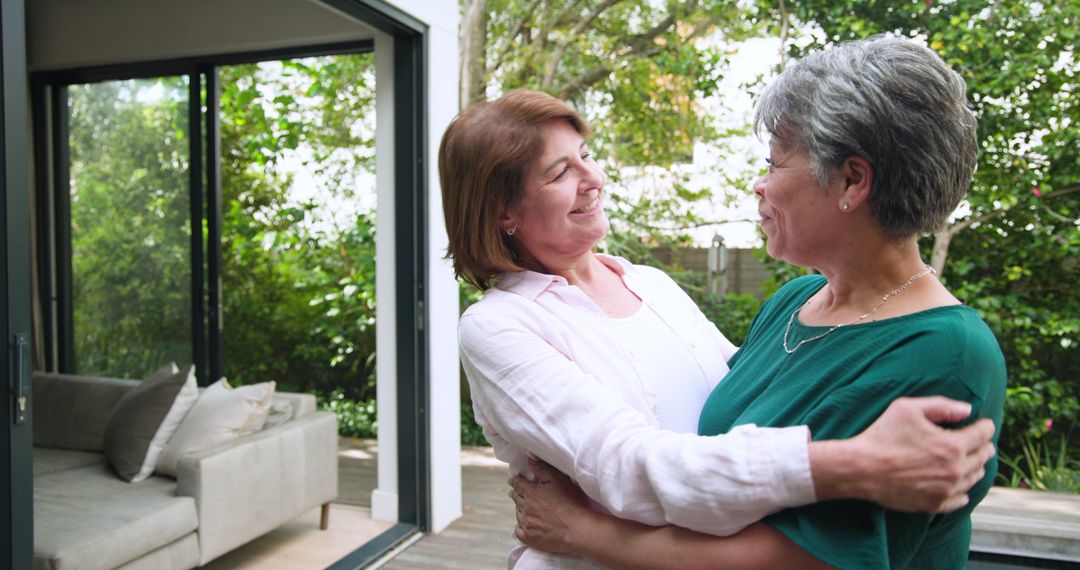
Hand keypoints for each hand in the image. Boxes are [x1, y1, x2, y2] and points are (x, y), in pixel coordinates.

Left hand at [508, 458, 592, 553]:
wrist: (576, 529)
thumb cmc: (570, 503)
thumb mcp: (558, 480)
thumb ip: (542, 469)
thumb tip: (529, 460)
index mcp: (530, 492)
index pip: (517, 484)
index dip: (515, 481)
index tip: (513, 480)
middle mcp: (525, 508)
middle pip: (516, 498)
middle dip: (516, 493)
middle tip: (518, 492)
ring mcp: (526, 524)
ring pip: (517, 513)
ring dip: (520, 509)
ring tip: (525, 508)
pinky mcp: (529, 538)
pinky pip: (518, 531)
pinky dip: (520, 526)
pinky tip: (525, 525)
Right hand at [812, 396, 995, 511]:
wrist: (860, 469)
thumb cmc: (882, 435)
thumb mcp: (907, 408)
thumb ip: (941, 406)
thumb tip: (968, 410)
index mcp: (952, 445)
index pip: (983, 435)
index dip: (985, 426)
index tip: (983, 424)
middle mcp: (955, 470)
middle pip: (983, 457)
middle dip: (983, 446)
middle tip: (979, 441)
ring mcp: (946, 490)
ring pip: (974, 478)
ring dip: (975, 466)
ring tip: (969, 460)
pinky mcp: (935, 504)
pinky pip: (961, 500)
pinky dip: (963, 490)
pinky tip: (958, 484)